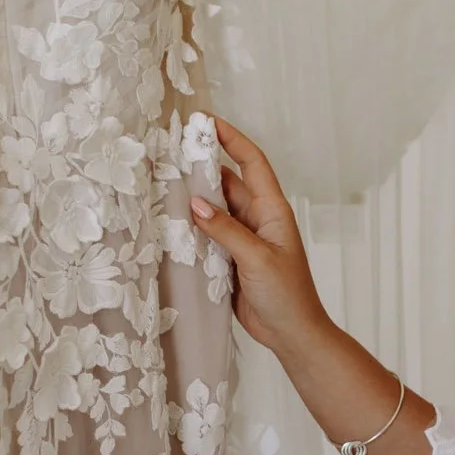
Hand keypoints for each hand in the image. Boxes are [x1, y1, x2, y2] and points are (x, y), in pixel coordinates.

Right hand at [191, 118, 328, 355]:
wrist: (291, 333)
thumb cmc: (286, 295)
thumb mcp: (256, 258)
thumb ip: (225, 230)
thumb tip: (194, 202)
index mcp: (273, 211)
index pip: (252, 163)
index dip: (231, 139)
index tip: (206, 121)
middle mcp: (258, 219)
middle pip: (227, 183)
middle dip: (203, 167)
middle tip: (171, 152)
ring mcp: (244, 239)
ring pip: (215, 209)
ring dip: (194, 198)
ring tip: (163, 182)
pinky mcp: (230, 258)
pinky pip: (208, 235)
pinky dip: (192, 227)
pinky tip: (170, 221)